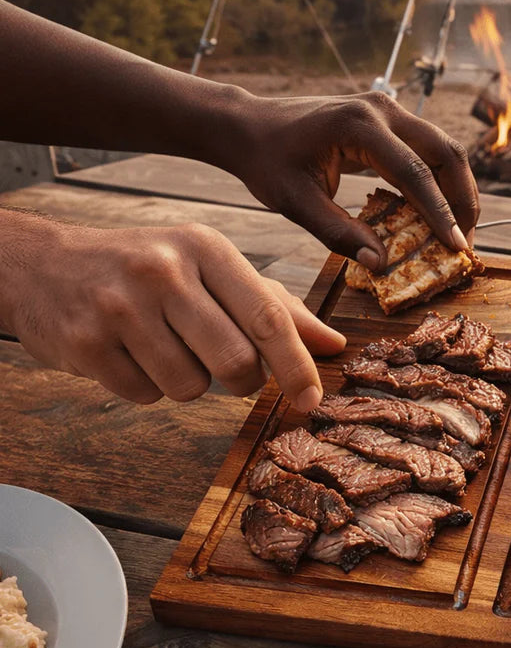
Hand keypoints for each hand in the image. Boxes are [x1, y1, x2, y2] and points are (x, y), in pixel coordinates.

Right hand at [0, 214, 343, 409]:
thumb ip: (273, 306)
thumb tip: (332, 344)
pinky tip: (130, 353)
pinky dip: (147, 387)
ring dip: (189, 382)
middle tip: (226, 367)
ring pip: (191, 387)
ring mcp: (119, 307)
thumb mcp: (210, 268)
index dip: (296, 366)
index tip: (311, 399)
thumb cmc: (145, 267)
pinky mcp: (85, 343)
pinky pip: (145, 396)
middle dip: (241, 381)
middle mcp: (162, 272)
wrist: (42, 266)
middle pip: (235, 363)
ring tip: (165, 347)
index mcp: (204, 248)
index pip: (267, 318)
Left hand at [216, 92, 479, 271]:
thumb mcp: (297, 204)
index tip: (456, 247)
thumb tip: (382, 264)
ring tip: (459, 230)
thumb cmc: (267, 163)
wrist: (249, 126)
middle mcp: (381, 111)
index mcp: (358, 126)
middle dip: (463, 200)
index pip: (414, 172)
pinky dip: (441, 180)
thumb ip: (340, 234)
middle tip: (464, 242)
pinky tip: (439, 211)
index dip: (440, 213)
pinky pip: (428, 149)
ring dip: (458, 190)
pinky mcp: (389, 119)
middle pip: (446, 153)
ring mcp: (388, 110)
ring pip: (445, 148)